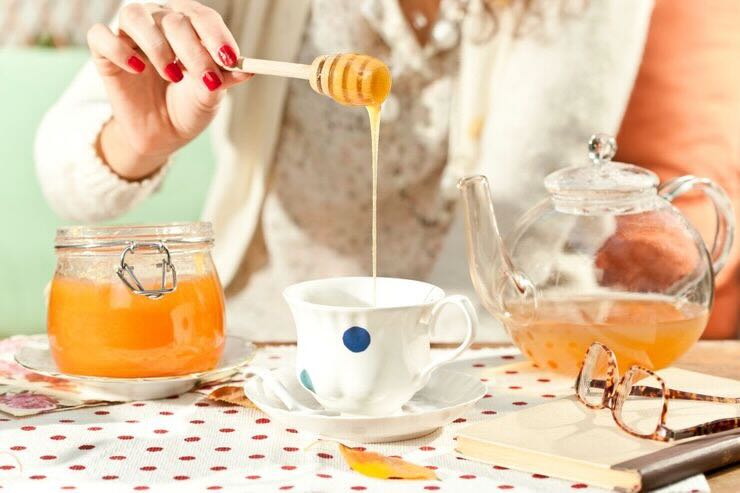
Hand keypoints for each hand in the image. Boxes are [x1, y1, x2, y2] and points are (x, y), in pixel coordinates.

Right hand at [87, 0, 251, 179]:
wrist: (162, 134)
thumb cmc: (188, 107)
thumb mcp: (209, 96)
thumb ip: (224, 80)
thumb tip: (247, 70)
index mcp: (189, 26)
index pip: (202, 17)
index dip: (216, 35)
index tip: (230, 58)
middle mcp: (158, 22)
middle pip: (173, 18)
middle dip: (193, 49)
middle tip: (206, 77)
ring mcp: (130, 35)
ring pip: (134, 15)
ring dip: (156, 44)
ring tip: (173, 74)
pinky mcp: (104, 53)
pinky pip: (101, 36)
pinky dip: (118, 49)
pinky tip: (137, 69)